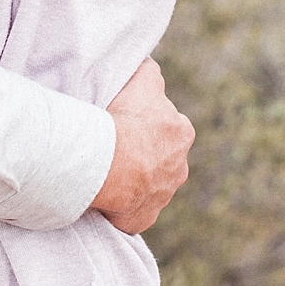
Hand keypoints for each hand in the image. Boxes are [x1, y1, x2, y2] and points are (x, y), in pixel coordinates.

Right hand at [90, 58, 193, 234]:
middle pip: (161, 158)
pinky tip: (103, 196)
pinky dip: (121, 206)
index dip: (147, 123)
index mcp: (181, 133)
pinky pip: (131, 211)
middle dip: (144, 154)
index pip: (168, 125)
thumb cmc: (124, 118)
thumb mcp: (143, 79)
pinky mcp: (143, 218)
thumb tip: (150, 67)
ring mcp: (161, 196)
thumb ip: (150, 73)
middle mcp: (179, 167)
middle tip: (115, 147)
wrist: (108, 163)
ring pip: (147, 185)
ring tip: (105, 170)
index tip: (126, 122)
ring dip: (132, 180)